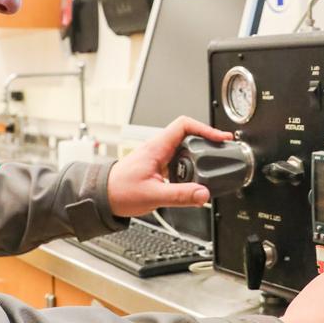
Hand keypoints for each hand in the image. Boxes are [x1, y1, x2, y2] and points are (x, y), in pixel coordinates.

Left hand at [107, 116, 233, 216]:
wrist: (102, 197)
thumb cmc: (119, 191)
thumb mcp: (153, 195)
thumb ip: (180, 195)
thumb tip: (203, 194)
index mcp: (156, 147)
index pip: (184, 125)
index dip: (205, 128)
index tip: (219, 137)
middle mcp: (157, 149)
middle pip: (188, 135)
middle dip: (207, 140)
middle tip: (222, 149)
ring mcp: (157, 157)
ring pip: (184, 149)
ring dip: (199, 154)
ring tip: (212, 162)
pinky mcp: (157, 167)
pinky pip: (178, 161)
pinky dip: (190, 166)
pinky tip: (195, 178)